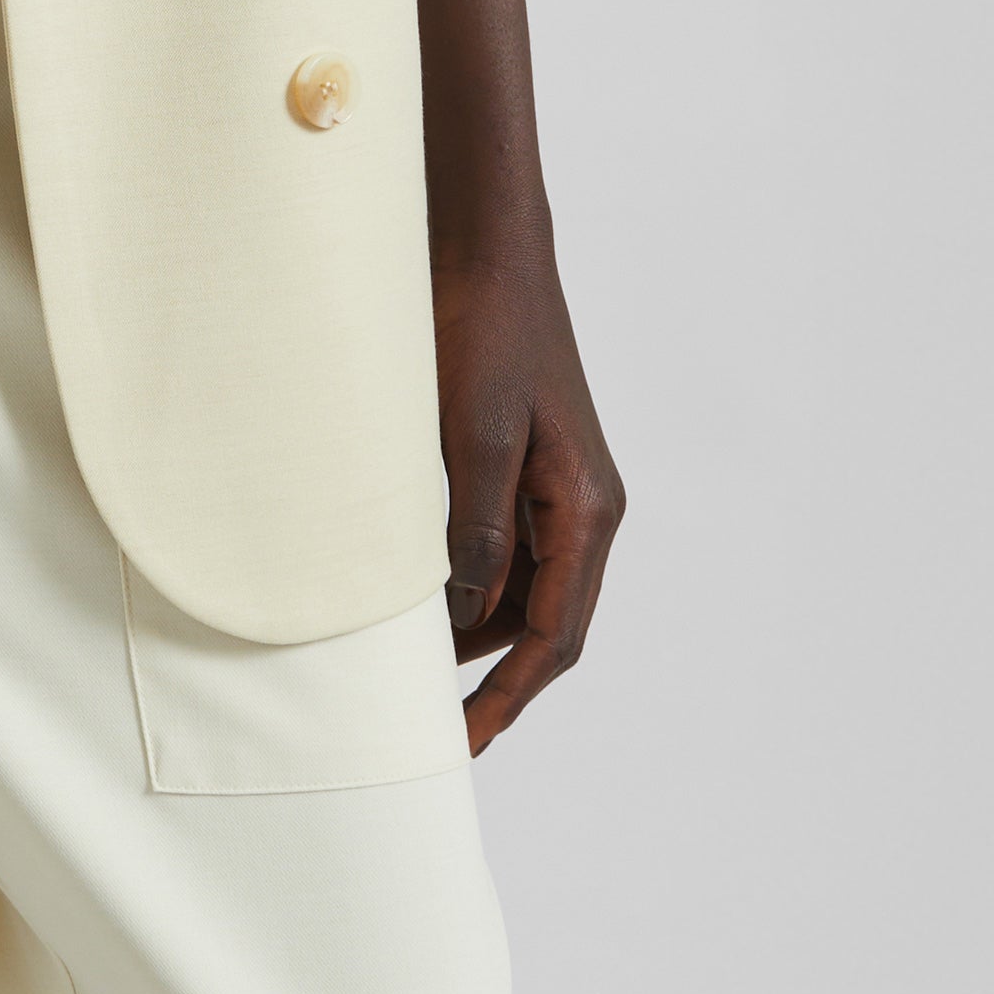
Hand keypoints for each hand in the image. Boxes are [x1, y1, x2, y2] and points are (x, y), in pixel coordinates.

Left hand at [432, 246, 624, 753]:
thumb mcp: (476, 434)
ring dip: (471, 626)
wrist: (485, 250)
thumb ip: (476, 528)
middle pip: (542, 621)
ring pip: (519, 588)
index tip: (465, 742)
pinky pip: (500, 546)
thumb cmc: (486, 330)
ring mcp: (555, 488)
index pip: (555, 633)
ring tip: (406, 661)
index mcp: (587, 509)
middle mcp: (582, 508)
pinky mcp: (523, 467)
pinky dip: (462, 578)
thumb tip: (466, 614)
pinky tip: (414, 591)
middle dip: (489, 672)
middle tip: (422, 716)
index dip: (510, 694)